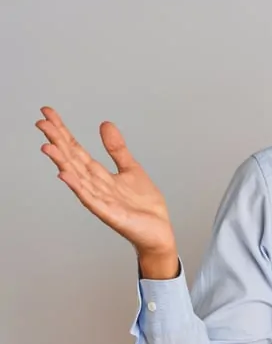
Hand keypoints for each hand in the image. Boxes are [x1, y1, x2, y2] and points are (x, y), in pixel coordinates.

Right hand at [36, 106, 178, 277]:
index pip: (76, 149)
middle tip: (41, 122)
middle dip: (57, 141)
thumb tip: (104, 124)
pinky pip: (90, 198)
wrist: (158, 231)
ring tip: (47, 146)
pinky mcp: (109, 213)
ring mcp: (100, 200)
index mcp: (99, 175)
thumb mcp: (131, 169)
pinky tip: (64, 174)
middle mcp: (95, 185)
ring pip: (77, 177)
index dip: (63, 131)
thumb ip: (117, 149)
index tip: (48, 113)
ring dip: (61, 162)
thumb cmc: (143, 205)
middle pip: (72, 160)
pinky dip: (77, 186)